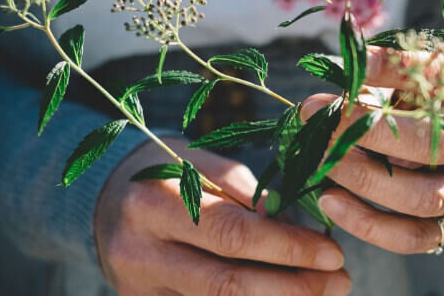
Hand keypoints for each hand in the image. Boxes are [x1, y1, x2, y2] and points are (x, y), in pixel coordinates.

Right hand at [95, 138, 351, 295]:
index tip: (331, 251)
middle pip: (228, 285)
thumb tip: (291, 224)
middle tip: (340, 280)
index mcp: (153, 204)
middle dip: (293, 287)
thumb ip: (243, 190)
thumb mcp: (197, 161)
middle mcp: (141, 253)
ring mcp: (140, 290)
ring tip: (324, 293)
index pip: (231, 234)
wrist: (103, 201)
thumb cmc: (163, 172)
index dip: (286, 247)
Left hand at [301, 46, 443, 253]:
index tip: (320, 105)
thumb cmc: (439, 82)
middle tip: (319, 137)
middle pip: (425, 163)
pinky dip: (368, 226)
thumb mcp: (422, 62)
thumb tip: (342, 70)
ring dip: (364, 189)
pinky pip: (411, 238)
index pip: (427, 125)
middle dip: (363, 154)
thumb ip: (387, 65)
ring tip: (322, 166)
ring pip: (419, 207)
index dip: (371, 120)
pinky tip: (331, 202)